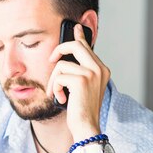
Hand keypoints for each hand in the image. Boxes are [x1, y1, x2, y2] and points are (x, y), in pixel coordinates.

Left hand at [47, 24, 110, 139]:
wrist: (86, 126)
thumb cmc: (81, 110)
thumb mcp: (79, 88)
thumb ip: (76, 73)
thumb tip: (63, 60)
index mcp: (101, 70)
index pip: (88, 47)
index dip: (80, 36)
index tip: (75, 26)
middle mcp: (100, 68)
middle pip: (75, 46)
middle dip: (58, 50)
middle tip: (51, 59)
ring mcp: (92, 73)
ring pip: (61, 65)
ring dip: (53, 81)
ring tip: (57, 94)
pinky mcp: (81, 80)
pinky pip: (59, 76)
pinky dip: (55, 88)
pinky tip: (61, 99)